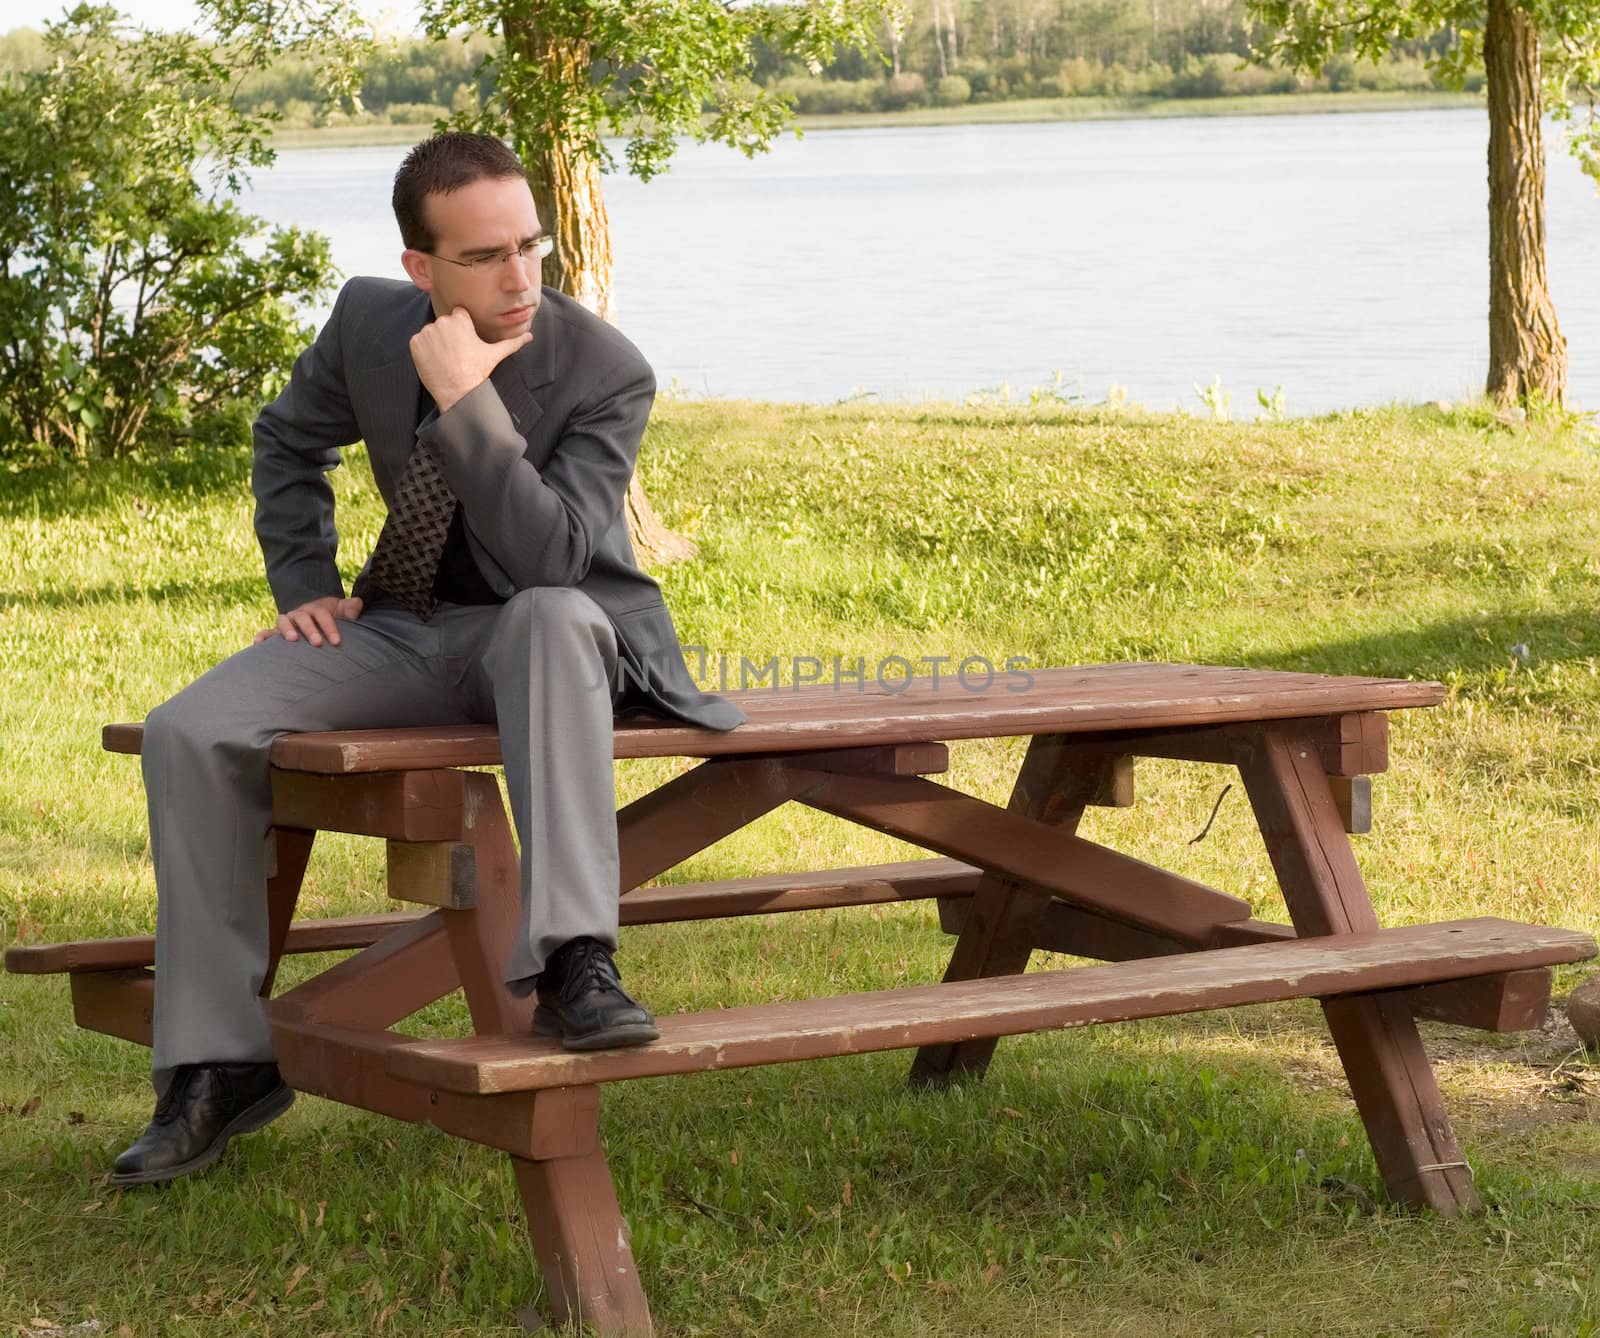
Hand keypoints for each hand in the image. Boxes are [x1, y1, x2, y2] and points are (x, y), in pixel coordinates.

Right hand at [253, 595, 363, 646]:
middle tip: (317, 643)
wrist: (314, 616)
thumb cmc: (331, 617)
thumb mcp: (341, 610)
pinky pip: (266, 632)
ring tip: (293, 640)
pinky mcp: (276, 632)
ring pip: (283, 621)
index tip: (337, 641)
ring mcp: (287, 622)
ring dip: (286, 630)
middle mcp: (300, 614)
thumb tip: (356, 605)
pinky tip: (258, 644)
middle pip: (302, 618)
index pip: (322, 615)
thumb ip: (350, 607)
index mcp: (316, 609)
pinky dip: (262, 636)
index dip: (330, 627)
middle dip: (310, 630)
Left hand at [410, 307, 531, 412]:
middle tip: (456, 354)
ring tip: (446, 359)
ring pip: (431, 333)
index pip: (459, 315)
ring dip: (436, 343)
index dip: (462, 329)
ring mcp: (427, 332)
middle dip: (448, 336)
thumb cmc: (477, 371)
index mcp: (460, 319)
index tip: (464, 342)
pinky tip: (435, 362)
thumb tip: (530, 336)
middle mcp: (442, 321)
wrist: (458, 391)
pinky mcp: (415, 343)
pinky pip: (418, 342)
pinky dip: (424, 351)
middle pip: (444, 324)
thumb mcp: (495, 354)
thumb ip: (512, 342)